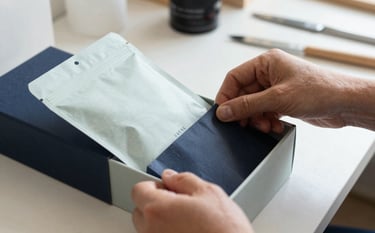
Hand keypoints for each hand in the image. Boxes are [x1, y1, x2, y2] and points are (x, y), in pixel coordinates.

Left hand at [132, 169, 253, 232]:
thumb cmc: (224, 230)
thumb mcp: (209, 193)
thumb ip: (184, 180)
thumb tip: (170, 176)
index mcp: (158, 209)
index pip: (138, 190)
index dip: (154, 185)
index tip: (167, 187)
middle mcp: (151, 230)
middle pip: (140, 210)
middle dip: (156, 204)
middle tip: (180, 204)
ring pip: (149, 228)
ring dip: (162, 221)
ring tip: (188, 222)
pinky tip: (189, 232)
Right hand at [215, 49, 372, 131]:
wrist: (345, 103)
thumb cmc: (320, 90)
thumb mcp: (277, 98)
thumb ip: (247, 105)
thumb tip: (224, 111)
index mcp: (266, 63)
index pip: (235, 77)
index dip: (226, 96)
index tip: (222, 113)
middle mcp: (270, 74)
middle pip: (243, 94)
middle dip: (245, 112)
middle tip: (244, 124)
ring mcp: (276, 88)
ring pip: (253, 106)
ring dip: (256, 119)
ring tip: (265, 126)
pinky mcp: (283, 101)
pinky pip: (265, 112)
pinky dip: (266, 121)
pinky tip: (274, 126)